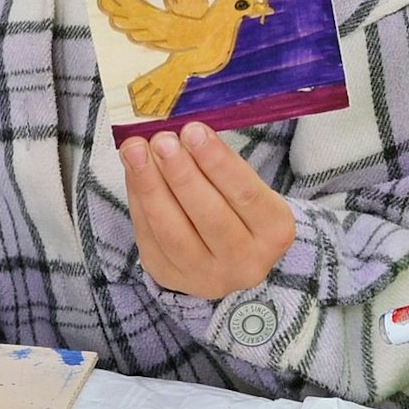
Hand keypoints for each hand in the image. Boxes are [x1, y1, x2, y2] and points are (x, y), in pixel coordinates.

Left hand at [121, 122, 295, 298]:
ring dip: (150, 187)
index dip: (217, 162)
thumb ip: (220, 164)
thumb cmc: (238, 208)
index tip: (193, 130)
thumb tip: (181, 132)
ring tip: (136, 151)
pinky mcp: (172, 277)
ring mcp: (207, 276)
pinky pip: (150, 239)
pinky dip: (139, 201)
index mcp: (274, 232)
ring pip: (173, 232)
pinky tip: (133, 173)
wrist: (228, 257)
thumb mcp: (247, 187)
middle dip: (181, 174)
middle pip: (210, 216)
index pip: (245, 194)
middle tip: (162, 140)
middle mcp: (245, 261)